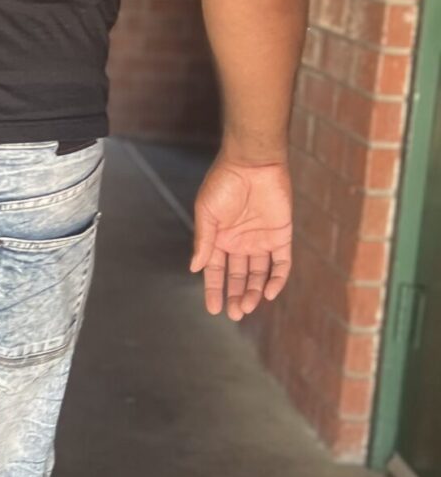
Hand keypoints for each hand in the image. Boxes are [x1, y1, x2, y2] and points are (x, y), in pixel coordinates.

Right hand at [192, 154, 292, 318]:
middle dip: (235, 295)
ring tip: (247, 306)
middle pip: (238, 276)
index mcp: (219, 238)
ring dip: (253, 291)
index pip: (215, 271)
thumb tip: (195, 268)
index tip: (213, 309)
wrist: (253, 162)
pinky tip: (270, 293)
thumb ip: (204, 241)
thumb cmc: (224, 182)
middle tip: (235, 314)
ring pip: (258, 274)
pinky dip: (277, 279)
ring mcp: (261, 240)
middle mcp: (239, 242)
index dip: (214, 290)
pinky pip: (281, 263)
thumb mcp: (207, 212)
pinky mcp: (280, 236)